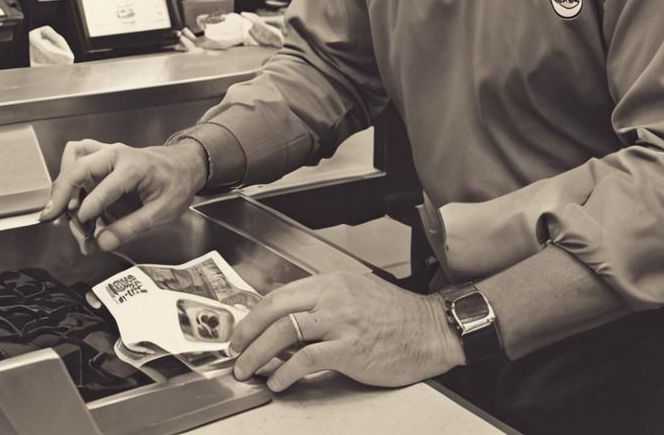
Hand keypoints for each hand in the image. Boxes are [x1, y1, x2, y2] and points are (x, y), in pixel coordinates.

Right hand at [38, 139, 206, 251]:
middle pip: (80, 166)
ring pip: (75, 157)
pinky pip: (78, 153)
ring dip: (64, 181)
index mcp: (135, 167)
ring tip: (64, 207)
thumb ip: (130, 228)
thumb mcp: (162, 212)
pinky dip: (69, 171)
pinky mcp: (103, 154)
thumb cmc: (177, 184)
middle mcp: (117, 155)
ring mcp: (108, 152)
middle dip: (62, 192)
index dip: (89, 209)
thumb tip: (102, 243)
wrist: (186, 164)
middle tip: (52, 216)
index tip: (82, 227)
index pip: (105, 187)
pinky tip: (71, 192)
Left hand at [230, 272, 464, 391]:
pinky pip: (306, 358)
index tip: (241, 330)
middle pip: (276, 308)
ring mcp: (341, 321)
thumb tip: (288, 322)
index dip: (255, 313)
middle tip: (233, 349)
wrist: (429, 330)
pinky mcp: (350, 348)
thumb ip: (323, 303)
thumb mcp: (355, 295)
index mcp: (331, 282)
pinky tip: (277, 382)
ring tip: (247, 369)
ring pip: (285, 330)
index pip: (281, 293)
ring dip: (258, 352)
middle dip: (247, 330)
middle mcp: (332, 296)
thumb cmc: (396, 317)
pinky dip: (285, 371)